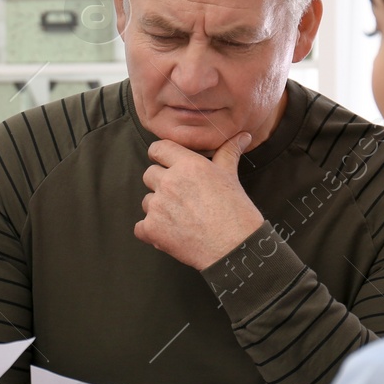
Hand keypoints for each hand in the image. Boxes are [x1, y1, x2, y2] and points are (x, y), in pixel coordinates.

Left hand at [134, 134, 265, 269]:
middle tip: (181, 198)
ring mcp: (158, 206)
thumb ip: (228, 153)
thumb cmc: (236, 212)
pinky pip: (140, 227)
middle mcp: (169, 182)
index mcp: (187, 165)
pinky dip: (151, 232)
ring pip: (146, 201)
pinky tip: (171, 234)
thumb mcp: (231, 177)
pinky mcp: (152, 229)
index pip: (158, 148)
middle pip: (149, 174)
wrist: (235, 247)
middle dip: (161, 184)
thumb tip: (243, 136)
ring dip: (158, 209)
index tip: (165, 164)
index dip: (160, 156)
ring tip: (181, 218)